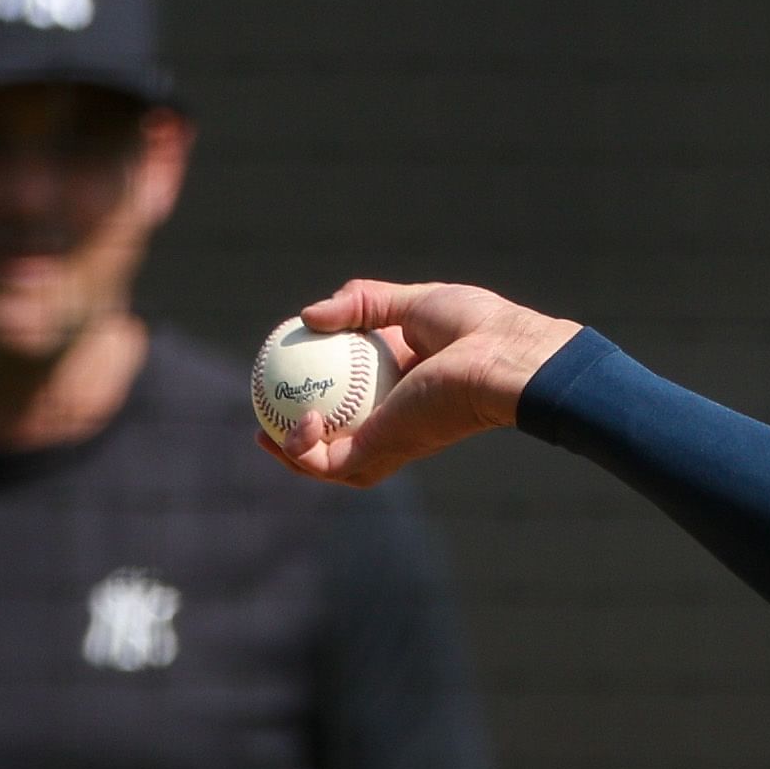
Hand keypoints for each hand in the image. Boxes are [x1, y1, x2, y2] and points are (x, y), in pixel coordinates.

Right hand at [259, 281, 588, 486]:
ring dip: (295, 459)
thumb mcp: (410, 301)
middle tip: (266, 422)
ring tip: (266, 436)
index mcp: (404, 391)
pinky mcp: (385, 451)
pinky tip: (297, 423)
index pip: (355, 405)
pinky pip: (333, 463)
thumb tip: (310, 315)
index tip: (287, 379)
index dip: (319, 398)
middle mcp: (396, 422)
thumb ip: (360, 302)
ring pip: (332, 467)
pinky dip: (307, 451)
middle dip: (298, 445)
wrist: (503, 355)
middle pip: (338, 445)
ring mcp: (390, 441)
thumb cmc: (476, 326)